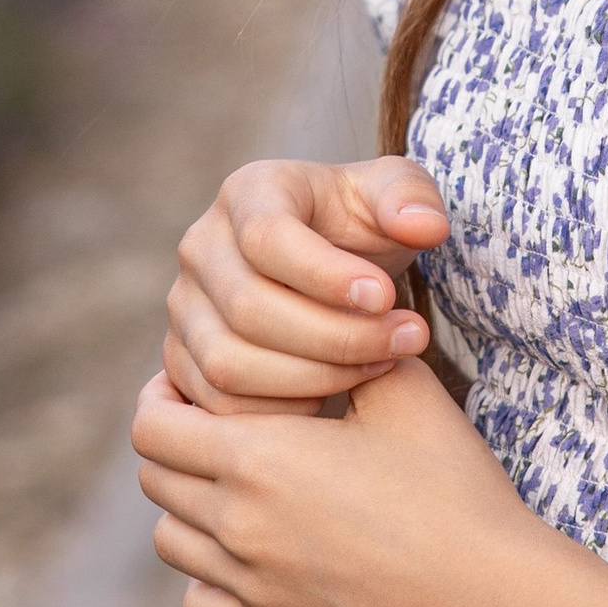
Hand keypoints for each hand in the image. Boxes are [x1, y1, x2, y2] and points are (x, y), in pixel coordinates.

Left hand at [134, 359, 542, 606]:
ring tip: (237, 490)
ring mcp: (250, 589)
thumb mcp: (405, 393)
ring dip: (191, 510)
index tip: (186, 389)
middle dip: (176, 447)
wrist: (490, 598)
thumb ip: (348, 349)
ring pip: (172, 543)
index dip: (161, 399)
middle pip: (155, 480)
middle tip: (215, 431)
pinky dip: (211, 578)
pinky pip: (200, 605)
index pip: (152, 426)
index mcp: (256, 459)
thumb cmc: (451, 489)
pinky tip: (254, 556)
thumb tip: (333, 317)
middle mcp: (236, 528)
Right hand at [165, 152, 449, 415]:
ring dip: (314, 379)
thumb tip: (424, 225)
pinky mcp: (183, 360)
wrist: (333, 267)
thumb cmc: (363, 226)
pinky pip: (220, 405)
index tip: (387, 297)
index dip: (326, 275)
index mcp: (247, 193)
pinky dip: (282, 412)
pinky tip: (337, 399)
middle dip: (336, 337)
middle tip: (406, 341)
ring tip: (379, 368)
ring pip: (229, 364)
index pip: (266, 237)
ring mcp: (185, 308)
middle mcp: (201, 247)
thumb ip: (412, 197)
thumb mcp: (396, 195)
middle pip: (247, 308)